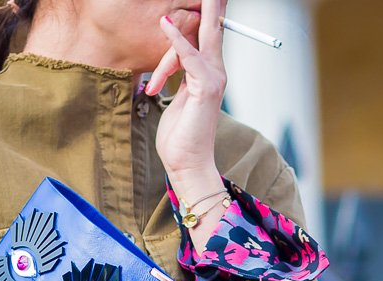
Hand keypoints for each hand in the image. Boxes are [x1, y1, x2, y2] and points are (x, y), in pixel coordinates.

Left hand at [148, 0, 227, 182]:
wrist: (188, 163)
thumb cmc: (181, 135)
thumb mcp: (179, 97)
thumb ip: (181, 75)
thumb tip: (175, 60)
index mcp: (210, 72)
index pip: (209, 33)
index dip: (208, 11)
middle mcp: (217, 72)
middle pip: (213, 26)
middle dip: (212, 3)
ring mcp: (214, 79)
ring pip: (196, 38)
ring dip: (179, 24)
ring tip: (176, 7)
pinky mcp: (205, 88)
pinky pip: (189, 56)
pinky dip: (176, 40)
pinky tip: (165, 24)